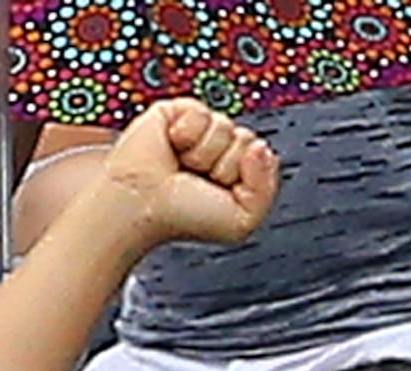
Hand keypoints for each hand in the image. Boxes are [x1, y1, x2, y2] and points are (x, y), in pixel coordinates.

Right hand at [86, 98, 276, 255]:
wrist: (144, 204)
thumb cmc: (186, 217)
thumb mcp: (243, 219)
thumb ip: (266, 188)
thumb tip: (262, 147)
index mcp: (240, 171)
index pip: (264, 156)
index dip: (247, 176)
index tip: (222, 191)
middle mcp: (221, 148)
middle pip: (248, 139)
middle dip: (226, 165)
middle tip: (200, 178)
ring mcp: (199, 130)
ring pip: (226, 126)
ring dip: (205, 153)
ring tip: (184, 165)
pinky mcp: (175, 112)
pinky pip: (201, 112)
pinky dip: (188, 133)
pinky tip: (174, 145)